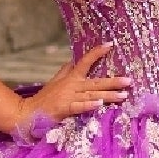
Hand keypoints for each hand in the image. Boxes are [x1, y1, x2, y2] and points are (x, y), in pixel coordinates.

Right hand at [10, 43, 131, 126]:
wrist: (29, 113)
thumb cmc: (45, 98)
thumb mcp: (56, 81)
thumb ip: (65, 71)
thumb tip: (73, 61)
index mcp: (71, 77)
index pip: (85, 62)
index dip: (97, 53)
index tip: (110, 45)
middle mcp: (72, 85)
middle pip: (96, 82)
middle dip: (113, 81)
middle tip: (129, 81)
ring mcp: (69, 97)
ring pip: (92, 95)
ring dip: (108, 95)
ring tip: (123, 95)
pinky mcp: (65, 109)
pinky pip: (79, 106)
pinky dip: (89, 105)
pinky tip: (100, 105)